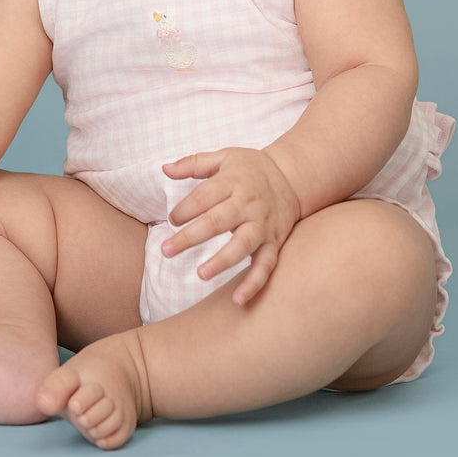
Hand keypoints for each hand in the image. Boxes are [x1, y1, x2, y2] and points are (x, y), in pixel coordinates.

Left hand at [161, 147, 300, 304]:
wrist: (292, 178)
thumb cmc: (250, 169)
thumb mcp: (224, 157)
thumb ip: (194, 163)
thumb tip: (165, 169)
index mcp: (234, 181)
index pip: (204, 196)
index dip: (185, 209)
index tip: (172, 221)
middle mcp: (248, 204)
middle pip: (217, 221)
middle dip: (190, 237)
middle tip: (166, 251)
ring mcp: (262, 224)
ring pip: (242, 245)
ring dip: (222, 261)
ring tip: (201, 274)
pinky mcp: (274, 242)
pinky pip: (266, 265)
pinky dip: (255, 283)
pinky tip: (238, 299)